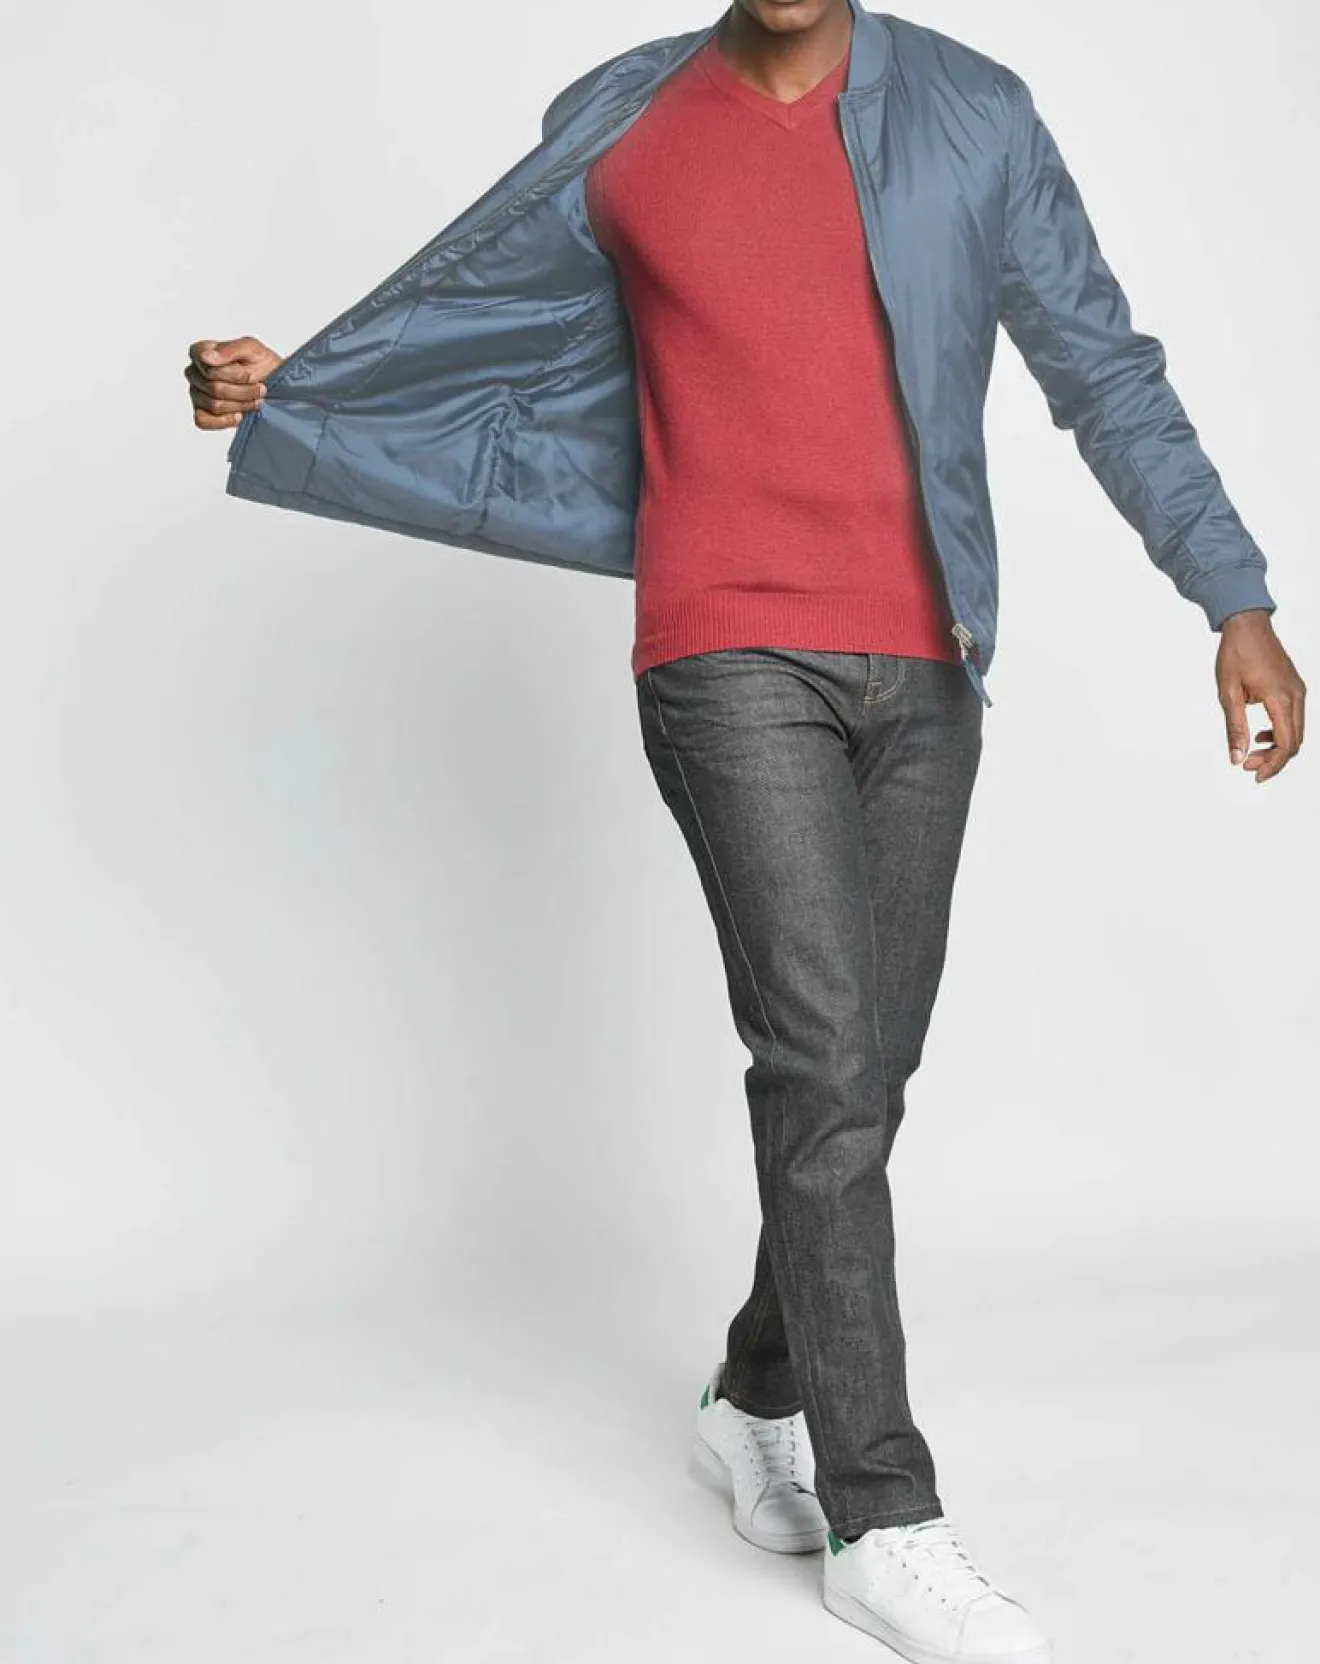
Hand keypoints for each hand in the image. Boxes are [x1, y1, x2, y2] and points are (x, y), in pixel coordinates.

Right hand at [185, 336, 282, 429]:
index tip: (250, 374)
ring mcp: (196, 393)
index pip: (207, 366)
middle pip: (213, 387)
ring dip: (241, 404)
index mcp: (201, 352)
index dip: (233, 374)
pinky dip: (225, 420)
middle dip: (242, 391)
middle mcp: (195, 372)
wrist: (274, 387)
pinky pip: (203, 421)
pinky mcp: (201, 413)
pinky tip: (239, 415)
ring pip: (214, 404)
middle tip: (261, 389)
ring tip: (256, 400)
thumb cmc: (261, 365)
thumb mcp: (252, 350)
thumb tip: (206, 357)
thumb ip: (229, 349)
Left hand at [1215, 609, 1305, 782]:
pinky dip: (1280, 731)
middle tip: (1247, 764)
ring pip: (1296, 731)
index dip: (1272, 765)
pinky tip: (1259, 733)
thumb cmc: (1236, 653)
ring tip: (1250, 751)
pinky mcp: (1294, 687)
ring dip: (1276, 746)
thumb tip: (1236, 757)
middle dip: (1273, 759)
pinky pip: (1294, 718)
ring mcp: (1298, 690)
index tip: (1254, 775)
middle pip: (1295, 742)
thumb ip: (1235, 728)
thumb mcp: (1228, 693)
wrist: (1247, 624)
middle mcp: (1296, 696)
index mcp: (1281, 698)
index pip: (1285, 744)